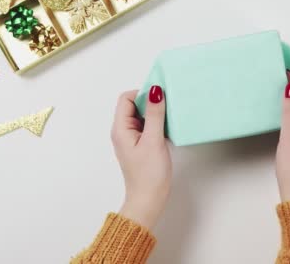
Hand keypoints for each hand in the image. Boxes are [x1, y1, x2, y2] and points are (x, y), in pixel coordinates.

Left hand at [112, 86, 170, 228]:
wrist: (149, 199)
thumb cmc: (149, 174)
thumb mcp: (153, 140)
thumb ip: (154, 114)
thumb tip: (155, 90)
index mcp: (120, 128)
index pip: (127, 98)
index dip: (142, 94)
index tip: (161, 97)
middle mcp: (123, 131)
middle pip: (134, 105)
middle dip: (150, 102)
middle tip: (168, 106)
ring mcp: (131, 139)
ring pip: (142, 116)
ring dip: (155, 114)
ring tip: (169, 118)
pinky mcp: (141, 145)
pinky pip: (147, 126)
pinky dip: (157, 124)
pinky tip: (168, 130)